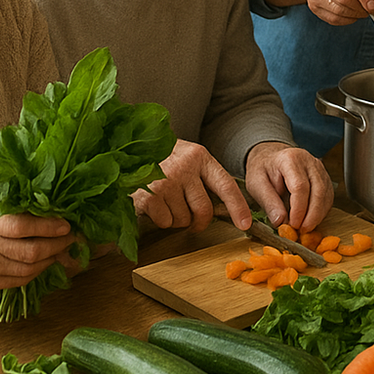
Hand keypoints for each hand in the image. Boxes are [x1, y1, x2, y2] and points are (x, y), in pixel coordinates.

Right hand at [0, 202, 73, 291]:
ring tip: (62, 249)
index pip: (24, 226)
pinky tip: (45, 262)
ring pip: (29, 269)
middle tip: (72, 238)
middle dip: (58, 245)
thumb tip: (47, 200)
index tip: (67, 224)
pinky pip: (19, 280)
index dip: (51, 226)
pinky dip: (37, 272)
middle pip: (31, 251)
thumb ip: (10, 204)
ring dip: (51, 260)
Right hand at [132, 139, 249, 232]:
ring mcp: (165, 181)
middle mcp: (185, 167)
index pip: (226, 185)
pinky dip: (161, 219)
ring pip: (183, 219)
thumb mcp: (189, 160)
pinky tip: (155, 204)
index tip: (244, 223)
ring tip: (166, 202)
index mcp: (200, 157)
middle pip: (204, 209)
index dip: (237, 207)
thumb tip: (227, 209)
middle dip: (199, 221)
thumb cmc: (163, 160)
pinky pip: (165, 221)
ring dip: (176, 218)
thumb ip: (205, 178)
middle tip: (192, 220)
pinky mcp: (148, 195)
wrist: (128, 150)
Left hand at [244, 142, 334, 231]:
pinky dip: (321, 211)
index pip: (300, 186)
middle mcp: (308, 161)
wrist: (271, 157)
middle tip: (301, 231)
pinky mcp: (324, 177)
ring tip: (305, 227)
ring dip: (318, 215)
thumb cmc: (263, 170)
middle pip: (318, 190)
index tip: (293, 225)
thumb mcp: (256, 184)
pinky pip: (328, 196)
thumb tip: (280, 221)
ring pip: (326, 194)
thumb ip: (268, 202)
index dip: (299, 209)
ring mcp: (319, 168)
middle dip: (312, 215)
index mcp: (290, 159)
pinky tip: (311, 219)